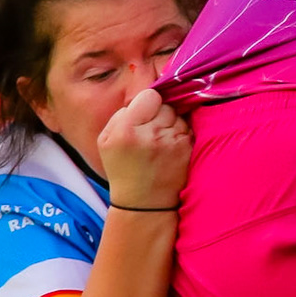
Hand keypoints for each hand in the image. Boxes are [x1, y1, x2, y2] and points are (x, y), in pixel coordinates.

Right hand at [97, 89, 190, 209]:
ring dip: (172, 124)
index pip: (150, 95)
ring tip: (161, 141)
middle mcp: (152, 134)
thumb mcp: (106, 140)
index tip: (144, 113)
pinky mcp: (189, 149)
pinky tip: (172, 148)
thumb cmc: (122, 167)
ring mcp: (174, 142)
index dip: (147, 102)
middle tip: (151, 130)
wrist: (144, 201)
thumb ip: (122, 114)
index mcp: (126, 130)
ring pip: (179, 116)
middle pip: (166, 105)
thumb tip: (144, 97)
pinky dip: (182, 134)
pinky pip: (189, 129)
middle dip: (160, 114)